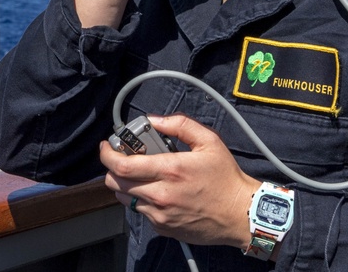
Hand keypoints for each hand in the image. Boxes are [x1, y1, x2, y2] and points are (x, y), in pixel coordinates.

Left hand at [100, 114, 260, 248]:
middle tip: (123, 159)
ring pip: (125, 199)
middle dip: (113, 169)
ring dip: (126, 185)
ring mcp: (160, 214)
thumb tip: (153, 120)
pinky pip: (141, 212)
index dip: (107, 155)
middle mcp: (161, 194)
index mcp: (170, 170)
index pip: (123, 166)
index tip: (106, 146)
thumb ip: (179, 124)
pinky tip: (158, 192)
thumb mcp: (208, 141)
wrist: (240, 214)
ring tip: (142, 175)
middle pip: (116, 184)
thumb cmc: (225, 178)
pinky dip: (142, 200)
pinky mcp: (163, 228)